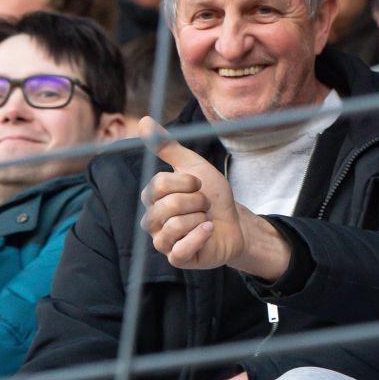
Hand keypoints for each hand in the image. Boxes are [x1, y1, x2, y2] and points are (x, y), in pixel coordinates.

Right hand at [138, 118, 288, 279]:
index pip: (158, 184)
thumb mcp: (193, 166)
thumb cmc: (212, 195)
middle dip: (196, 201)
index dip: (186, 182)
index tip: (199, 184)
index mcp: (152, 198)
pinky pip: (181, 249)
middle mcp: (152, 221)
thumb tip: (143, 121)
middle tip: (204, 204)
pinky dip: (201, 236)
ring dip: (200, 218)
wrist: (236, 221)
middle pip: (167, 205)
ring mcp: (163, 242)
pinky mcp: (178, 258)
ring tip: (205, 219)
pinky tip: (209, 230)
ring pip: (175, 225)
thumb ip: (167, 147)